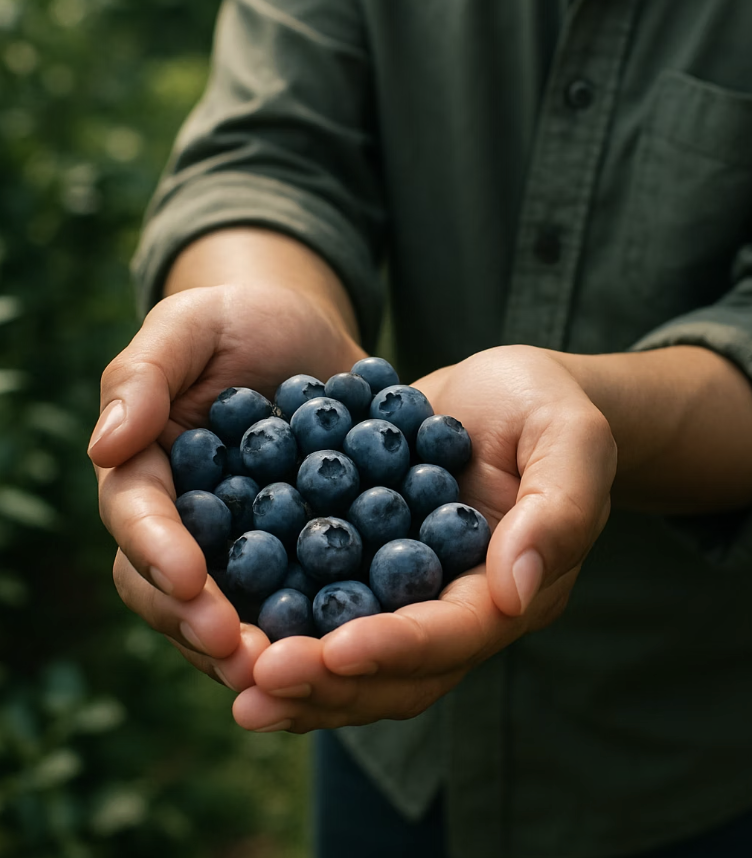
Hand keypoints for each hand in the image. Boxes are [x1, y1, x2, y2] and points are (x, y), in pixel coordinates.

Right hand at [89, 279, 365, 688]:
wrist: (312, 337)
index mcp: (151, 473)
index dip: (157, 552)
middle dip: (201, 624)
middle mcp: (190, 523)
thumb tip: (103, 447)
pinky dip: (321, 623)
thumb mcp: (193, 324)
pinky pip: (304, 595)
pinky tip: (351, 644)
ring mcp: (246, 546)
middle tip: (242, 656)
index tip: (190, 578)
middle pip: (176, 589)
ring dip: (258, 646)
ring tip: (293, 670)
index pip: (138, 521)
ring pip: (236, 610)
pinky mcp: (303, 553)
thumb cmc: (241, 319)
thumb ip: (143, 375)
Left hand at [233, 345, 616, 731]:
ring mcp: (409, 592)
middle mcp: (455, 608)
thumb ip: (557, 512)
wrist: (504, 392)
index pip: (453, 637)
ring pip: (352, 655)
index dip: (396, 648)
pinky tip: (222, 614)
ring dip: (295, 672)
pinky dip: (279, 618)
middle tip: (256, 684)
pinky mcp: (370, 563)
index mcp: (509, 592)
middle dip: (328, 682)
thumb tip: (514, 590)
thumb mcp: (570, 440)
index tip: (334, 650)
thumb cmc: (547, 406)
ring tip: (229, 675)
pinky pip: (322, 602)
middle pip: (394, 671)